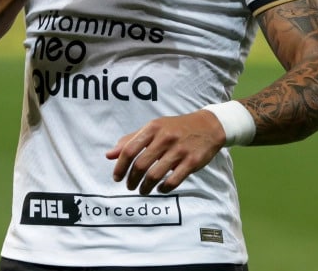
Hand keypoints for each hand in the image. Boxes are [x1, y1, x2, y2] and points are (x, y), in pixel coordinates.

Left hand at [106, 110, 225, 194]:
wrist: (208, 126)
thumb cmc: (176, 128)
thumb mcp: (154, 128)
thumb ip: (131, 140)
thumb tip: (109, 155)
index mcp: (153, 128)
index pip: (129, 150)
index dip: (120, 166)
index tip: (116, 177)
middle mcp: (165, 138)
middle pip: (140, 165)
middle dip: (131, 180)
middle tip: (130, 186)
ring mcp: (179, 150)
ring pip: (154, 175)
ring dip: (145, 187)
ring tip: (143, 190)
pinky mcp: (192, 162)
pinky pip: (172, 181)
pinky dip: (163, 189)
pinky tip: (160, 189)